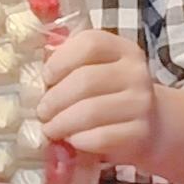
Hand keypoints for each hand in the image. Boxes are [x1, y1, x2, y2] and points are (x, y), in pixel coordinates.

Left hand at [41, 26, 161, 172]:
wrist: (151, 125)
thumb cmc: (110, 95)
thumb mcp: (96, 71)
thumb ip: (70, 64)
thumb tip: (31, 71)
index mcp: (122, 49)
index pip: (90, 43)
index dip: (61, 60)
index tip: (46, 77)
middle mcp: (136, 72)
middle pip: (86, 80)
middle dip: (55, 99)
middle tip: (41, 111)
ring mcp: (141, 102)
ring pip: (91, 111)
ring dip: (62, 123)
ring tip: (50, 128)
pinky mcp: (140, 132)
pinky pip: (102, 136)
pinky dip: (79, 140)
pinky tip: (71, 140)